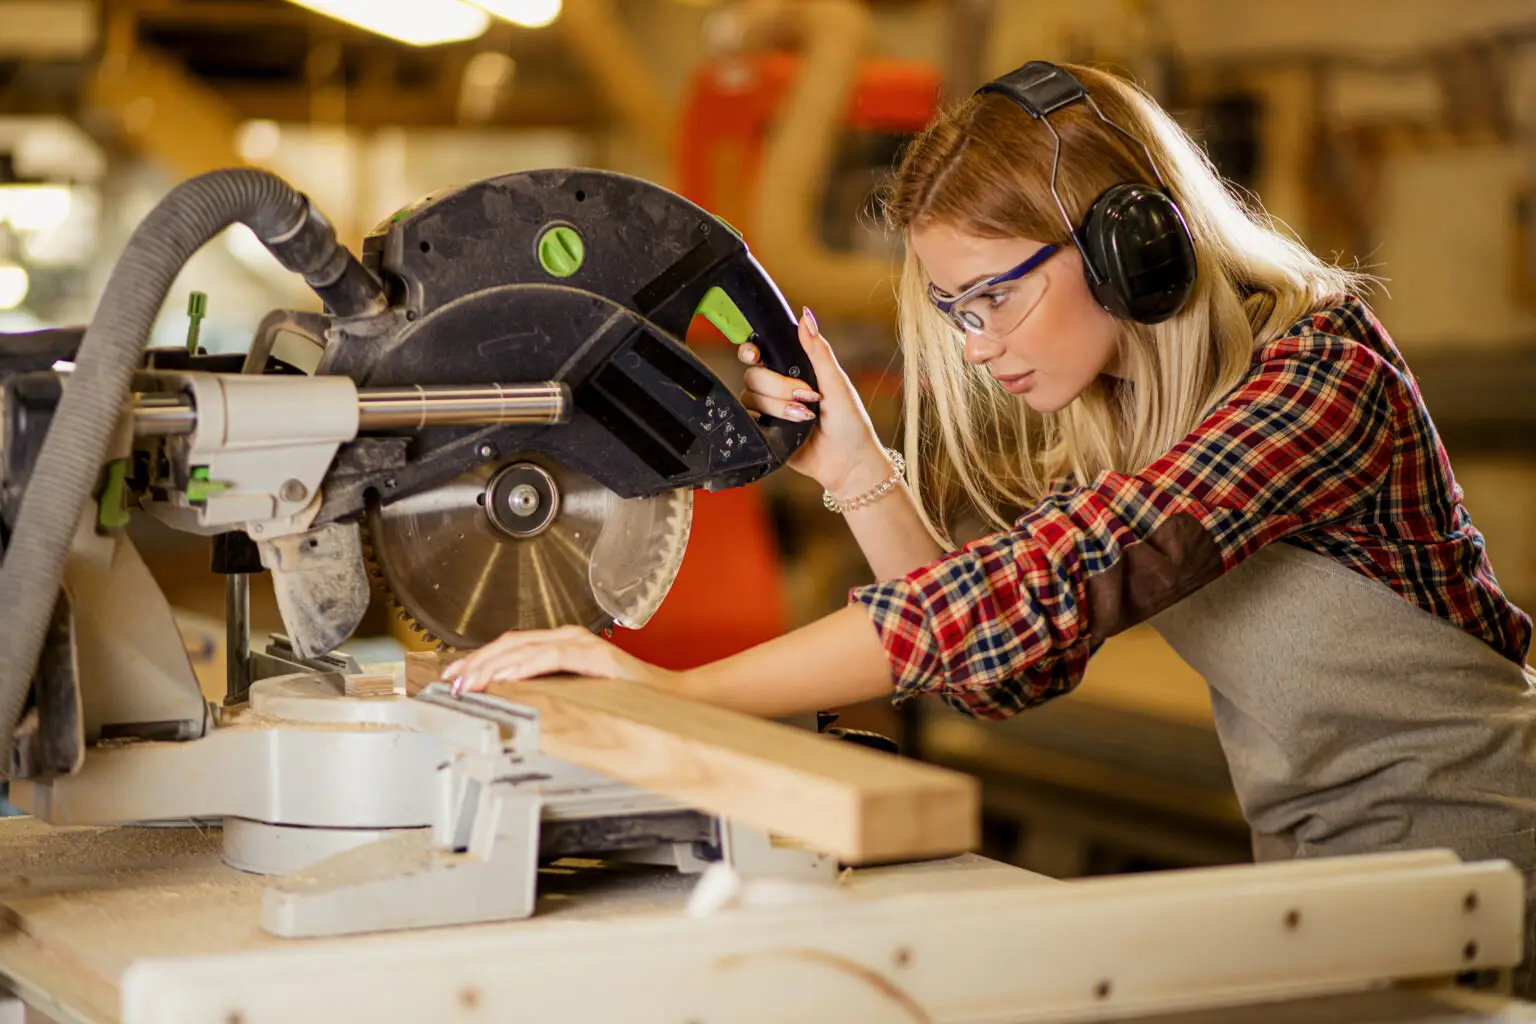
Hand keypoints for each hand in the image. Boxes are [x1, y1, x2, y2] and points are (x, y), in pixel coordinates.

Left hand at [441, 626, 681, 694]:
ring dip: (493, 664)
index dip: (479, 659)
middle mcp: (569, 638)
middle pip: (510, 643)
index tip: (455, 676)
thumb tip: (510, 704)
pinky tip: (507, 675)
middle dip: (476, 662)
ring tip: (470, 681)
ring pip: (525, 648)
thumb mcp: (577, 695)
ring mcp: (583, 645)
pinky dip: (526, 666)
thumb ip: (549, 692)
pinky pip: (552, 658)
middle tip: (452, 681)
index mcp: (563, 646)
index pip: (511, 647)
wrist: (671, 700)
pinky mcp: (596, 656)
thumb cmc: (628, 700)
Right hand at [738, 307, 888, 497]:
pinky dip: (766, 422)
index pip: (761, 352)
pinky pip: (747, 420)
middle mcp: (778, 388)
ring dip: (779, 407)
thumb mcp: (837, 382)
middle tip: (808, 397)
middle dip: (779, 387)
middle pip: (754, 375)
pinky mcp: (764, 433)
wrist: (849, 463)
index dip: (751, 351)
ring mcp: (769, 411)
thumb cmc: (850, 422)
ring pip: (750, 398)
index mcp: (794, 370)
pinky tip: (788, 428)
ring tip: (804, 418)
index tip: (756, 355)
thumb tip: (806, 316)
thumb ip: (818, 351)